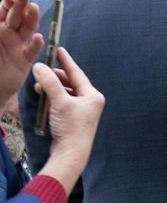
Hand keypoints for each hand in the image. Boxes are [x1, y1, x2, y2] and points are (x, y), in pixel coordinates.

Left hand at [0, 0, 43, 100]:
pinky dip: (36, 45)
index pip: (5, 9)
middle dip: (21, 4)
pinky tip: (39, 38)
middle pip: (17, 15)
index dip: (8, 2)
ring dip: (32, 19)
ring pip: (28, 29)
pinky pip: (31, 51)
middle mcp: (10, 33)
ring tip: (34, 8)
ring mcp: (19, 45)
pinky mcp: (25, 60)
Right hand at [33, 48, 103, 192]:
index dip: (66, 60)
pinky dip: (52, 97)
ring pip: (64, 91)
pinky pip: (61, 101)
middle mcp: (90, 101)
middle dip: (54, 76)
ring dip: (51, 87)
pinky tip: (42, 97)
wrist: (71, 153)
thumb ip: (49, 82)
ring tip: (38, 87)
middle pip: (70, 81)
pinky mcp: (73, 117)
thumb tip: (39, 66)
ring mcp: (82, 110)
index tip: (58, 49)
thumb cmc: (70, 128)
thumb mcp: (59, 101)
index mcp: (93, 96)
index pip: (77, 73)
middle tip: (40, 72)